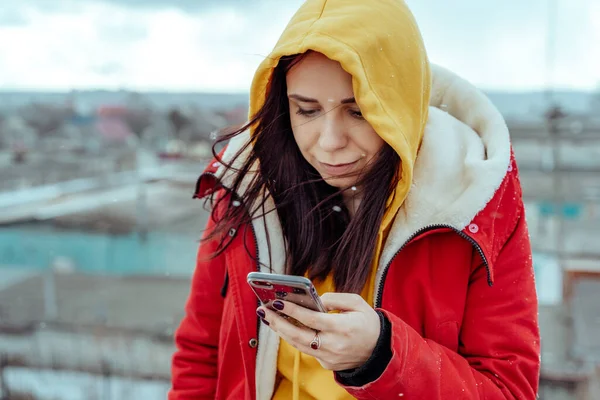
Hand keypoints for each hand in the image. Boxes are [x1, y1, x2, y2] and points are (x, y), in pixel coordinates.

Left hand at [257, 293, 380, 370]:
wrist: (379, 351)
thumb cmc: (368, 323)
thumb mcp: (358, 303)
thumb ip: (336, 298)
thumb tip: (316, 300)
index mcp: (342, 328)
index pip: (311, 319)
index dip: (292, 310)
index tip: (277, 301)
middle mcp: (333, 345)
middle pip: (297, 335)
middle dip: (277, 322)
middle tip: (263, 309)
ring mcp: (328, 357)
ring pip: (298, 344)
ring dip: (280, 330)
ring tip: (268, 317)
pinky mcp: (326, 364)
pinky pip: (306, 349)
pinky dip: (294, 338)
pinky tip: (284, 327)